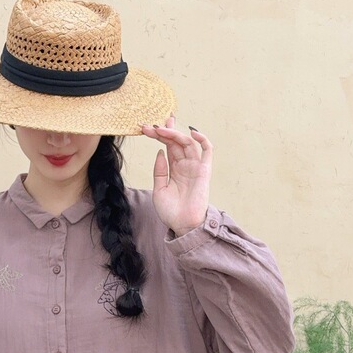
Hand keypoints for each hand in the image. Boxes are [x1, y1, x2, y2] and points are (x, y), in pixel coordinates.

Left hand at [141, 114, 212, 235]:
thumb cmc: (170, 211)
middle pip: (176, 141)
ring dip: (174, 134)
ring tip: (160, 129)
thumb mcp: (158, 189)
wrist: (182, 226)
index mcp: (174, 168)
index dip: (159, 135)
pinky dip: (203, 139)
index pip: (168, 145)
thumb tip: (160, 151)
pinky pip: (208, 151)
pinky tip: (192, 132)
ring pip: (187, 143)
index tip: (145, 128)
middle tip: (149, 127)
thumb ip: (159, 170)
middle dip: (163, 131)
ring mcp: (195, 166)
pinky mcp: (204, 171)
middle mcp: (185, 165)